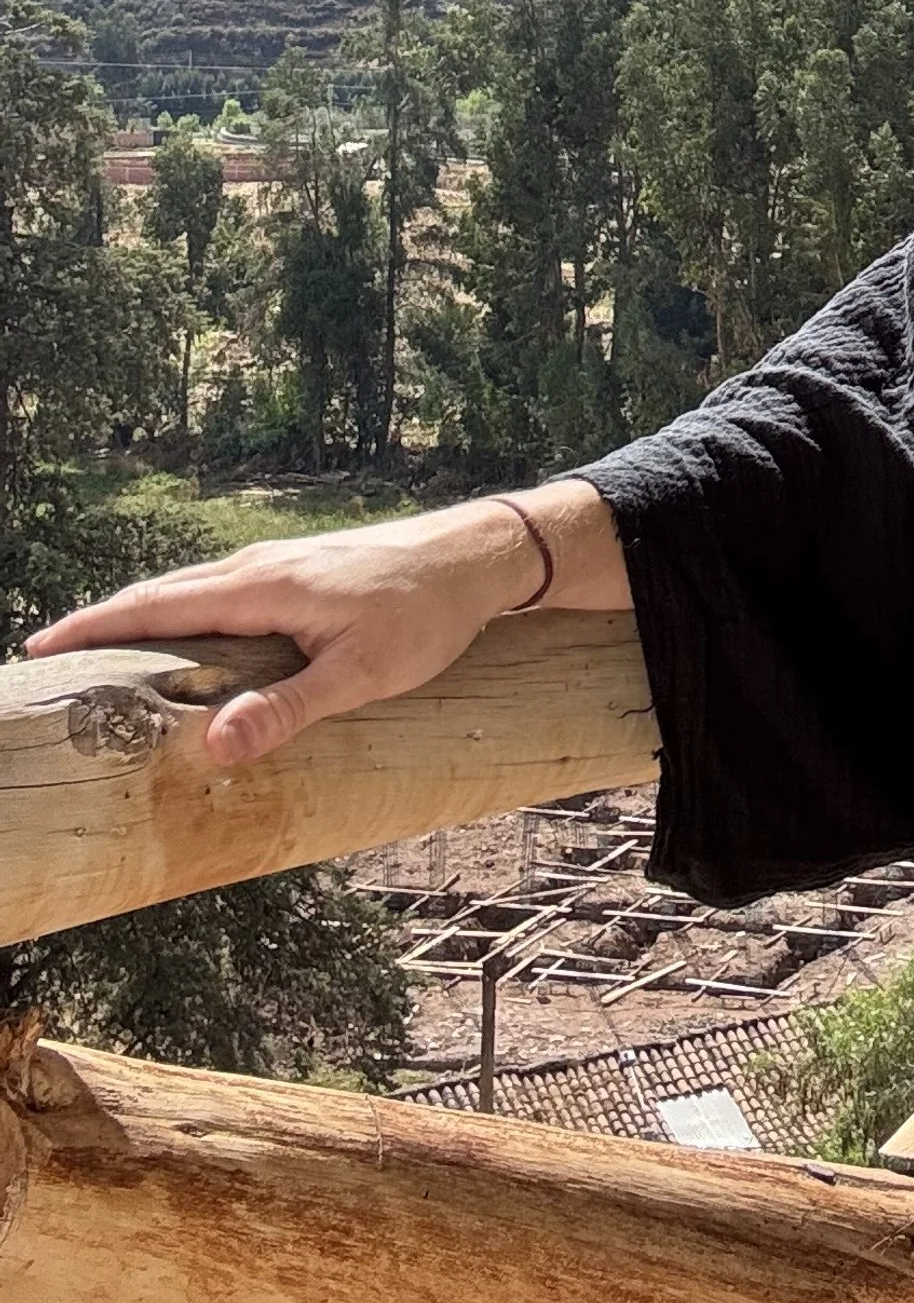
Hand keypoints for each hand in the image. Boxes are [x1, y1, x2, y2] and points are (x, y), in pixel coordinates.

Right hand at [22, 482, 622, 766]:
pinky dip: (182, 612)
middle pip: (162, 594)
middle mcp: (260, 566)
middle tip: (46, 658)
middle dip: (102, 624)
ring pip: (191, 591)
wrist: (480, 555)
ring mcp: (279, 564)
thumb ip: (288, 709)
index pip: (157, 604)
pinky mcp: (299, 572)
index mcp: (262, 585)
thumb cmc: (427, 614)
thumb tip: (213, 746)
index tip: (37, 648)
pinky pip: (220, 592)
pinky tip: (183, 639)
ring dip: (140, 617)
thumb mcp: (361, 672)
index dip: (95, 627)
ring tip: (97, 654)